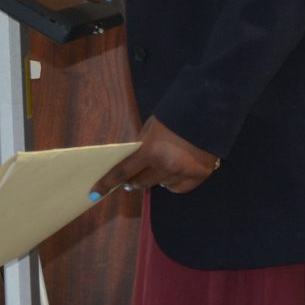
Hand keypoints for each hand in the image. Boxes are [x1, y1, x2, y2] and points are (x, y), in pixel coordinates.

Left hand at [93, 119, 219, 198]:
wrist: (209, 111)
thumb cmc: (175, 116)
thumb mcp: (152, 128)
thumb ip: (142, 147)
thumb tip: (132, 166)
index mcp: (151, 150)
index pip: (123, 172)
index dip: (107, 183)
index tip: (95, 193)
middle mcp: (166, 166)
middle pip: (141, 183)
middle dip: (133, 182)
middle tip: (130, 180)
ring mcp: (183, 173)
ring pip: (160, 185)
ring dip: (157, 178)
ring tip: (163, 164)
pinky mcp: (198, 177)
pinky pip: (177, 188)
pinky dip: (172, 182)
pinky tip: (175, 172)